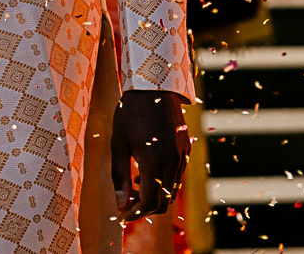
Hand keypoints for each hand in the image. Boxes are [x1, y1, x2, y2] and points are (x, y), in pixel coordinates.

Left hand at [112, 90, 187, 219]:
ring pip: (171, 190)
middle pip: (163, 202)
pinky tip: (144, 172)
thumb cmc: (130, 113)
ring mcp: (182, 156)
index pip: (149, 203)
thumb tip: (119, 203)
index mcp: (154, 162)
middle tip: (125, 205)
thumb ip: (118, 175)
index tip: (122, 216)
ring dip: (153, 195)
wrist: (153, 87)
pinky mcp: (186, 150)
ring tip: (131, 187)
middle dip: (144, 208)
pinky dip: (162, 182)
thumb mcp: (118, 143)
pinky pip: (176, 176)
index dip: (135, 213)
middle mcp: (173, 163)